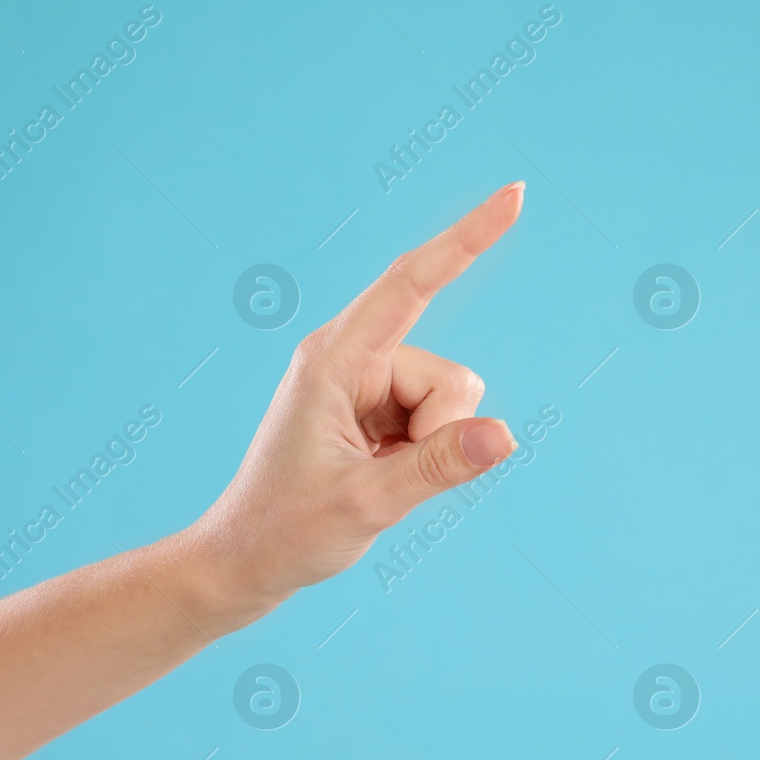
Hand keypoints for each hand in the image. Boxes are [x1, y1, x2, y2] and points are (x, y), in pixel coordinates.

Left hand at [189, 181, 526, 623]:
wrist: (244, 563)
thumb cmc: (286, 532)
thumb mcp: (366, 504)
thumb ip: (438, 467)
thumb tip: (506, 435)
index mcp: (334, 359)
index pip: (413, 283)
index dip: (468, 239)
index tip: (515, 196)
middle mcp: (352, 359)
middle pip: (449, 376)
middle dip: (440, 431)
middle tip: (383, 477)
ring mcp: (366, 385)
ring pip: (453, 401)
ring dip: (432, 447)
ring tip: (375, 478)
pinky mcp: (377, 411)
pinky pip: (440, 422)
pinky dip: (425, 454)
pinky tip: (379, 476)